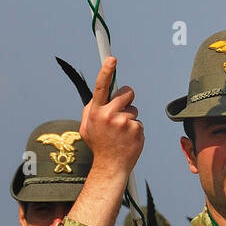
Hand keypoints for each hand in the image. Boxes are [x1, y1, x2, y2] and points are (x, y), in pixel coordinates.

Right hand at [80, 56, 143, 177]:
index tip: (112, 59)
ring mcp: (124, 122)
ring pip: (133, 108)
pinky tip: (128, 139)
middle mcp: (109, 115)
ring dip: (130, 117)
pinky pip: (139, 121)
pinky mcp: (136, 129)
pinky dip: (135, 129)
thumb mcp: (87, 126)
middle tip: (120, 112)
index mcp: (95, 112)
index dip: (106, 71)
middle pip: (126, 92)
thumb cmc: (99, 144)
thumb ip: (92, 109)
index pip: (101, 87)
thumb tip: (101, 93)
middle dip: (126, 98)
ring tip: (121, 132)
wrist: (111, 166)